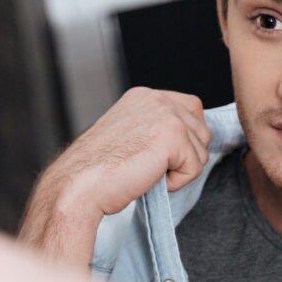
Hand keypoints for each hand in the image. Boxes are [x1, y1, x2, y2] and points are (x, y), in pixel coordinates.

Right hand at [54, 87, 210, 215]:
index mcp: (144, 96)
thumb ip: (156, 129)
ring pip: (201, 152)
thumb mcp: (130, 137)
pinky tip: (146, 177)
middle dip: (182, 156)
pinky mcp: (173, 136)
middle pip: (202, 131)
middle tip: (146, 166)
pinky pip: (195, 168)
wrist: (79, 185)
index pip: (191, 110)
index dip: (182, 140)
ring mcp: (166, 114)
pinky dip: (175, 183)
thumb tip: (188, 142)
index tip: (153, 155)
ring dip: (177, 171)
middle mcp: (157, 98)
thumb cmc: (98, 171)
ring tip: (144, 171)